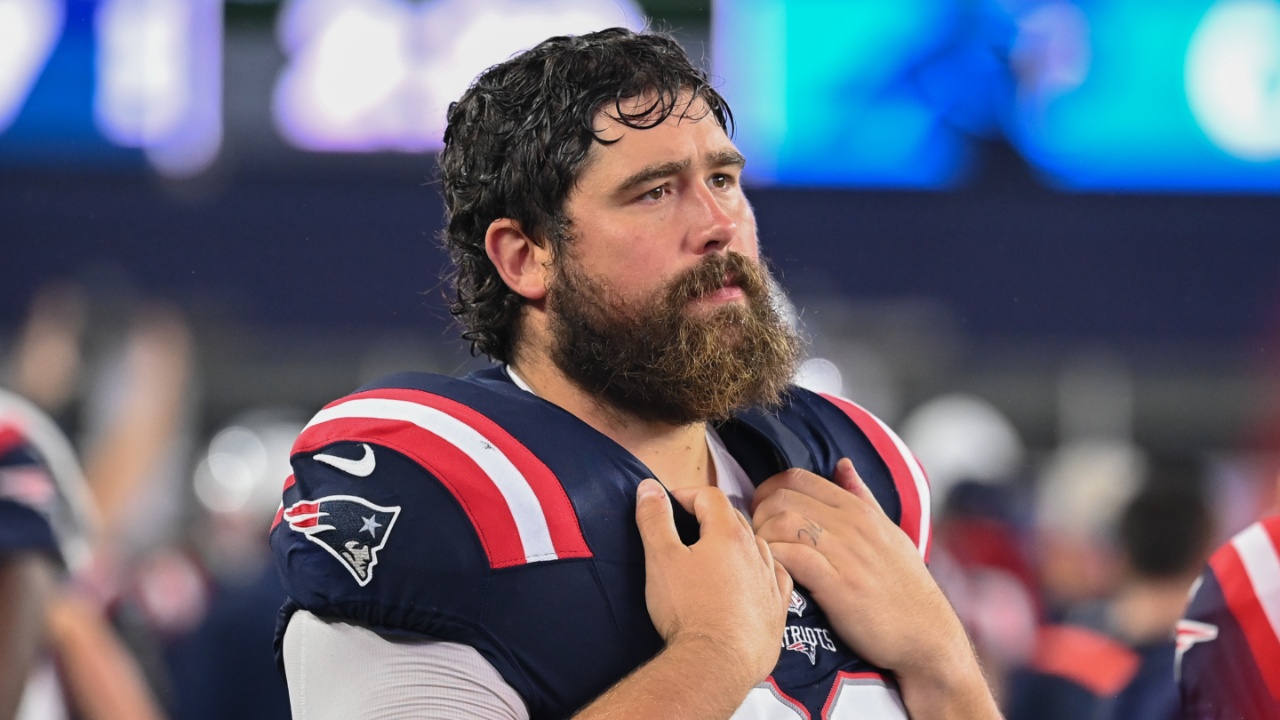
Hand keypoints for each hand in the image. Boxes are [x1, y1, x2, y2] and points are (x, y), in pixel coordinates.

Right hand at [635, 478, 792, 688]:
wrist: (716, 664)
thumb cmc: (687, 610)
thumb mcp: (661, 559)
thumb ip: (655, 519)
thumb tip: (649, 487)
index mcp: (728, 534)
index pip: (710, 496)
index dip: (686, 495)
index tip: (668, 505)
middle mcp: (756, 552)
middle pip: (735, 519)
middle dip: (709, 517)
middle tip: (686, 529)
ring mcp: (771, 581)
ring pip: (757, 547)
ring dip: (737, 543)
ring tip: (716, 554)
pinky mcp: (778, 610)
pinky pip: (777, 578)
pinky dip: (763, 570)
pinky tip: (754, 577)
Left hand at [750, 460, 972, 681]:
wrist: (927, 636)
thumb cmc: (905, 587)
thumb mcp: (889, 532)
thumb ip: (862, 497)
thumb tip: (842, 464)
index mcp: (859, 510)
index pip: (797, 478)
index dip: (768, 492)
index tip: (763, 515)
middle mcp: (853, 525)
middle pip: (783, 498)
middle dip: (758, 515)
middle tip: (758, 540)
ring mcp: (847, 554)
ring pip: (783, 523)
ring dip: (763, 538)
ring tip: (764, 558)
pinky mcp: (840, 586)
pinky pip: (793, 557)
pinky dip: (775, 561)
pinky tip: (776, 574)